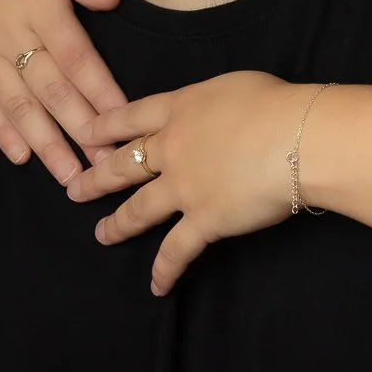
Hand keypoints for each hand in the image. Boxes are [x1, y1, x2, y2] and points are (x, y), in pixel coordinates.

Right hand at [0, 0, 125, 182]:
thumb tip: (110, 3)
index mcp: (37, 2)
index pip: (77, 59)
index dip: (101, 94)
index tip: (125, 125)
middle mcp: (6, 31)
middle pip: (50, 91)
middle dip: (81, 133)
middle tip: (108, 169)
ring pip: (16, 105)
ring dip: (45, 145)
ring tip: (70, 178)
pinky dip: (0, 129)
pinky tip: (20, 156)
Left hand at [69, 72, 311, 293]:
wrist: (296, 137)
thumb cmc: (278, 104)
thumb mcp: (234, 85)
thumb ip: (212, 103)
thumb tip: (216, 115)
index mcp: (181, 108)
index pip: (132, 116)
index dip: (106, 126)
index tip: (85, 134)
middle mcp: (172, 148)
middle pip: (124, 164)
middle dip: (97, 178)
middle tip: (75, 188)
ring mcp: (184, 187)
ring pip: (139, 210)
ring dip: (117, 224)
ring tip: (101, 234)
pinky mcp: (204, 220)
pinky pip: (176, 250)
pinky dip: (165, 270)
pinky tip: (156, 286)